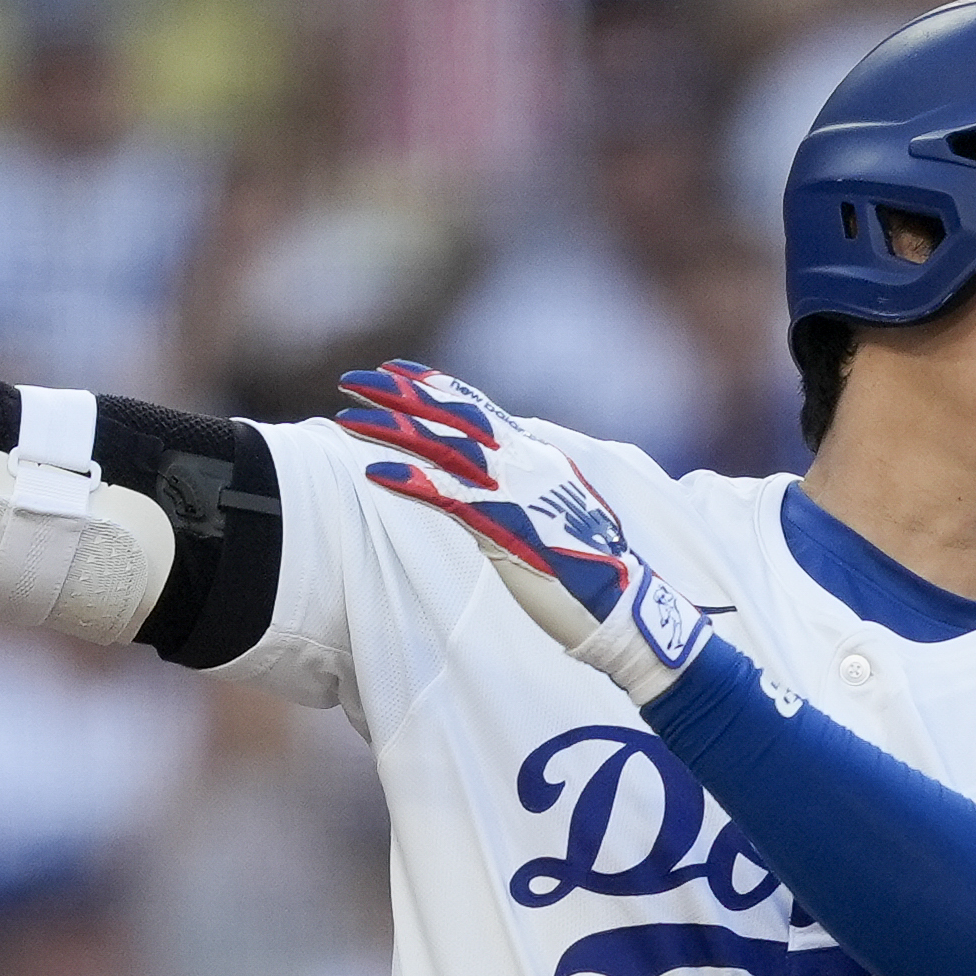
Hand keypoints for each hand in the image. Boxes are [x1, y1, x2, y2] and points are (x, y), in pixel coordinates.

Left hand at [336, 363, 710, 703]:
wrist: (626, 606)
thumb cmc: (593, 569)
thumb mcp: (559, 513)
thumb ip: (527, 489)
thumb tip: (499, 479)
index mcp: (538, 457)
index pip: (478, 408)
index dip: (434, 385)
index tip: (395, 369)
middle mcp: (526, 463)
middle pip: (453, 415)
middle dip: (400, 395)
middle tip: (354, 380)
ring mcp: (516, 492)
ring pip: (443, 447)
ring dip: (392, 430)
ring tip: (349, 417)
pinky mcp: (507, 529)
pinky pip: (450, 499)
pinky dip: (411, 483)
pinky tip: (375, 473)